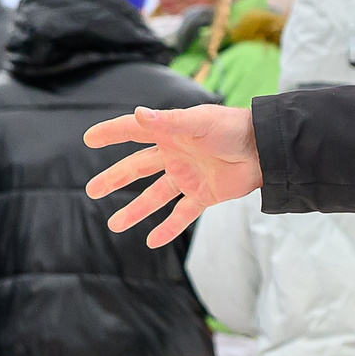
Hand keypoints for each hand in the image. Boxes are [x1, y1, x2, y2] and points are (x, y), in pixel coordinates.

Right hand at [81, 105, 260, 248]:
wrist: (265, 149)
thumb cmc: (233, 128)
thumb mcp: (200, 122)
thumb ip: (169, 121)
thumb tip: (137, 114)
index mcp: (170, 133)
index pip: (133, 132)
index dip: (111, 133)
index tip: (89, 139)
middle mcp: (175, 155)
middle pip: (137, 169)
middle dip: (114, 179)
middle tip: (92, 190)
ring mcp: (188, 177)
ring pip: (155, 197)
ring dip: (135, 211)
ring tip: (113, 225)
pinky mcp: (204, 195)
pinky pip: (182, 214)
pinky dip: (168, 228)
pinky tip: (151, 241)